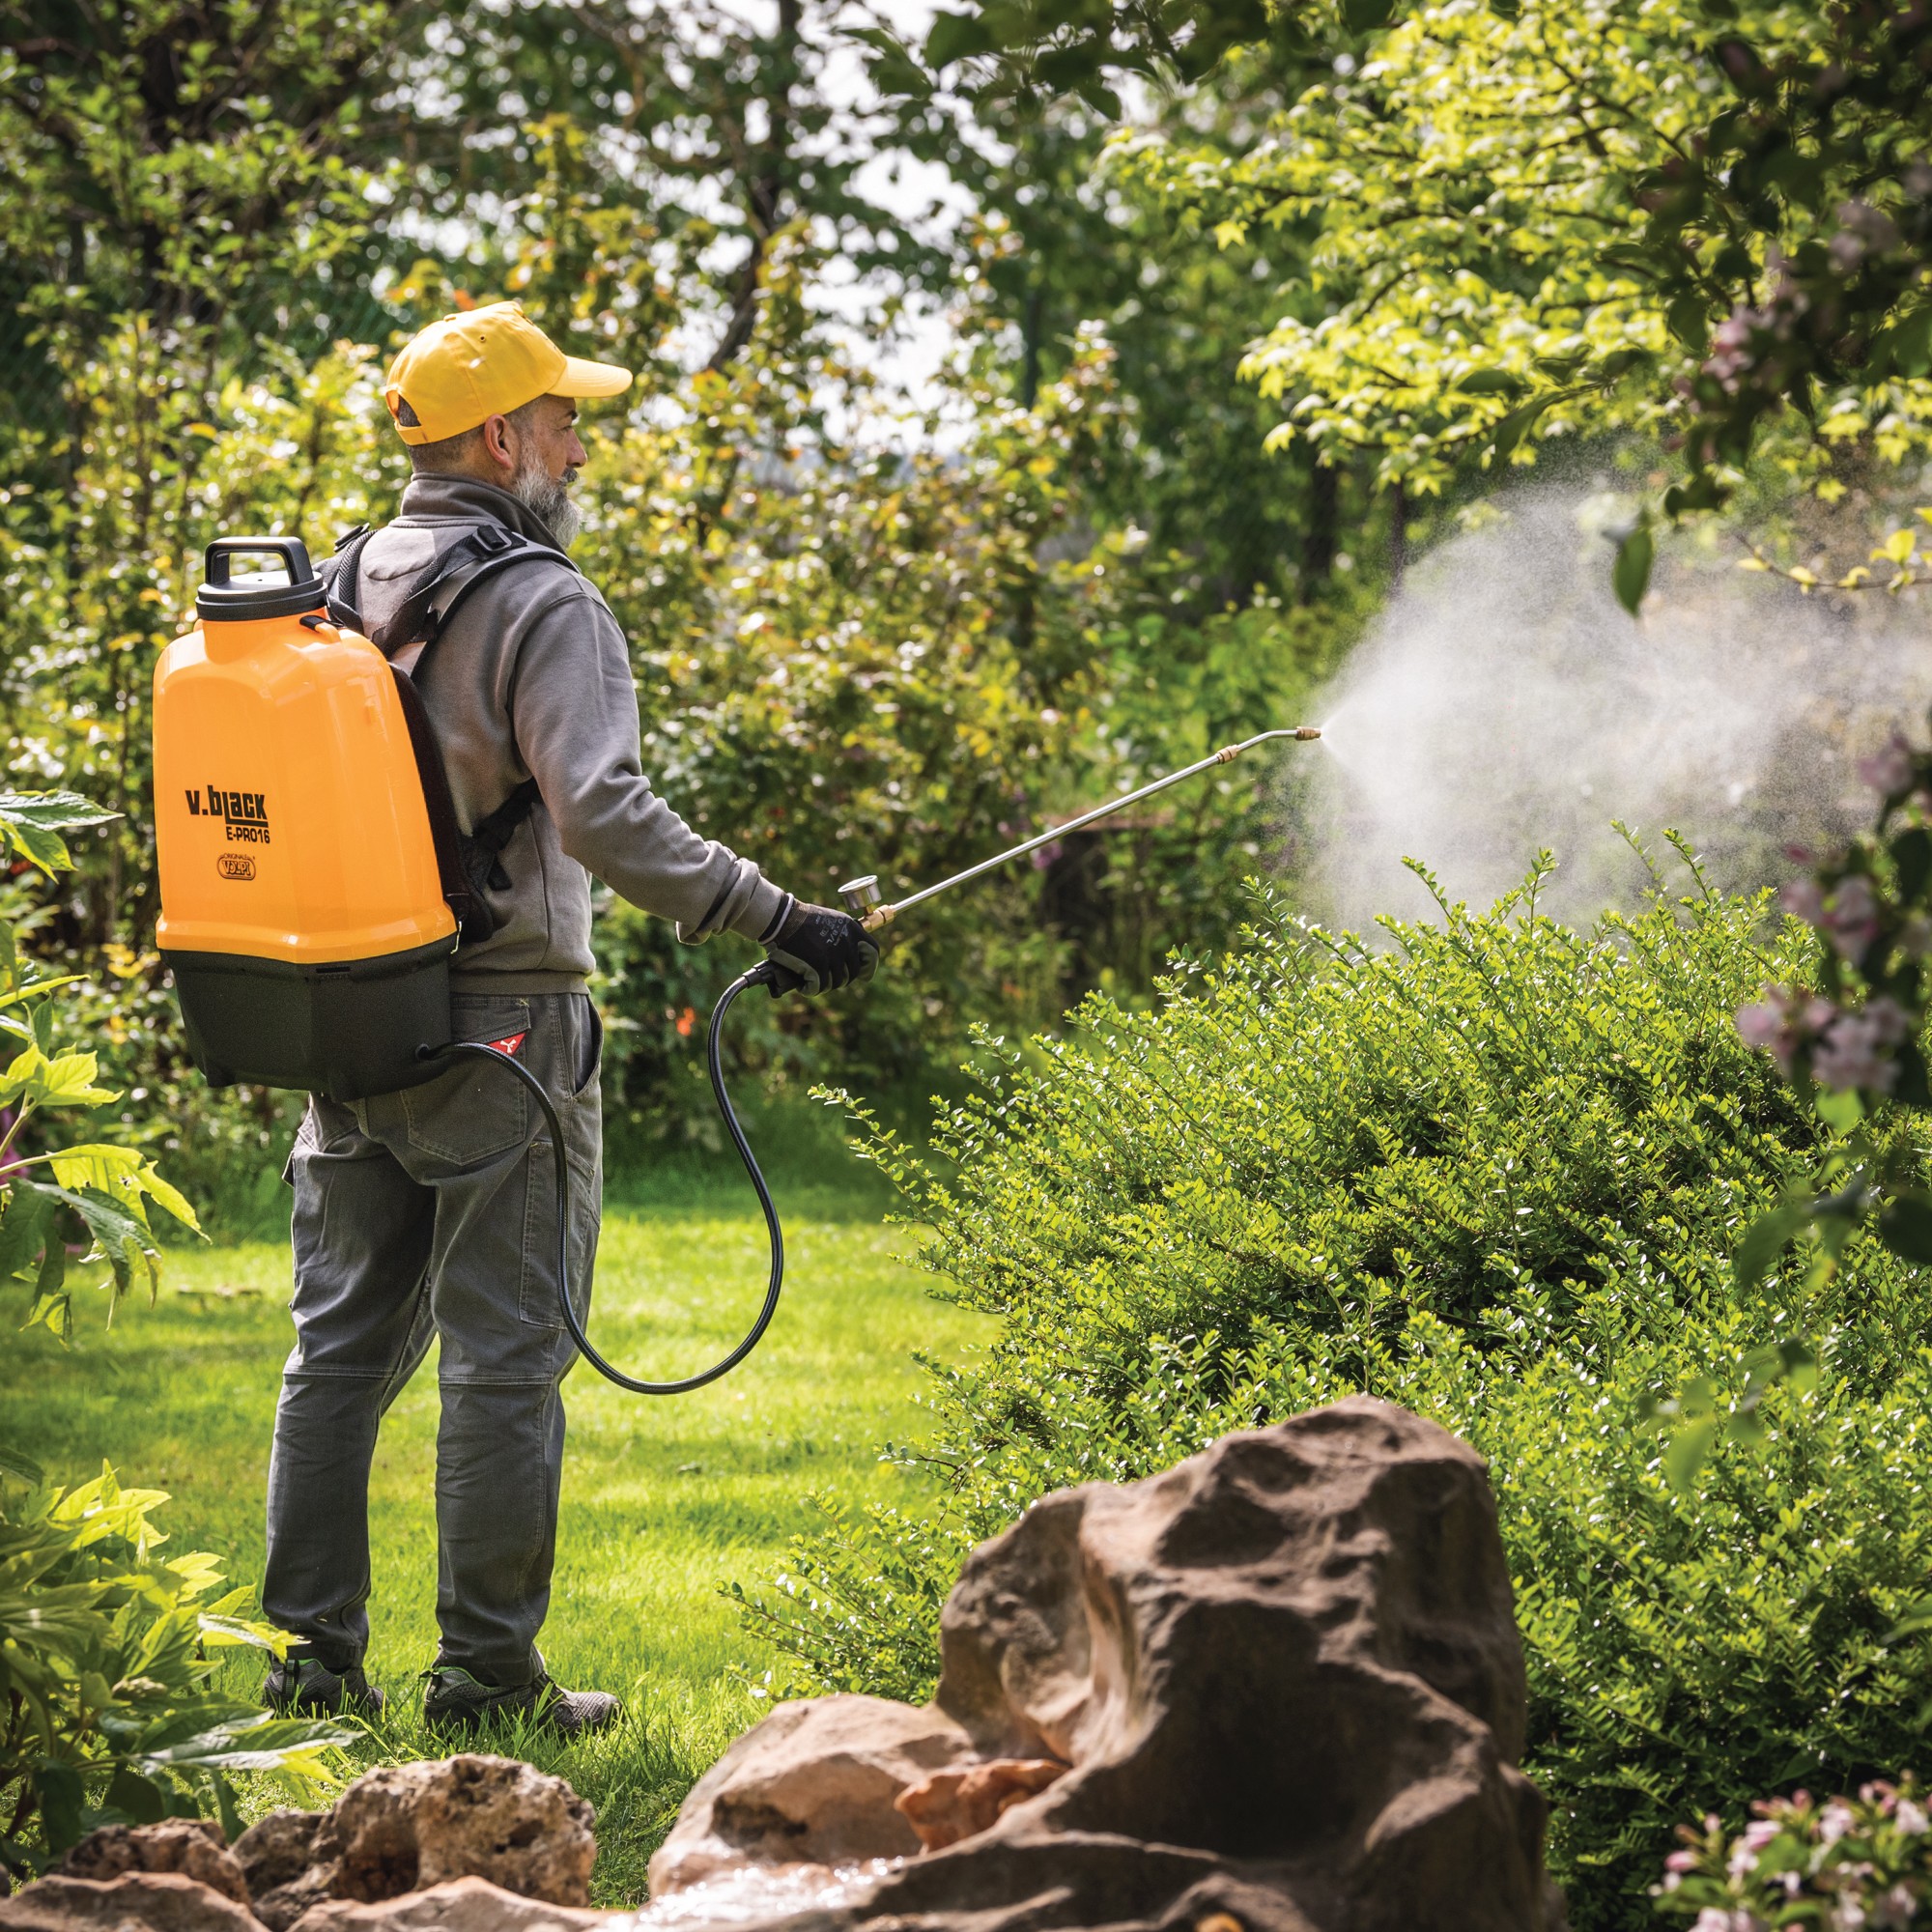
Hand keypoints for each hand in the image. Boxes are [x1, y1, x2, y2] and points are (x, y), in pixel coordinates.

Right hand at [764, 901, 878, 995]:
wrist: (782, 918)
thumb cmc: (802, 918)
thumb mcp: (832, 919)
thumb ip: (844, 935)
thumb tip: (851, 956)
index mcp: (852, 930)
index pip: (873, 952)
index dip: (869, 966)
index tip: (863, 974)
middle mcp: (846, 944)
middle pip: (852, 973)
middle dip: (841, 980)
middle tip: (827, 978)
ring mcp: (832, 956)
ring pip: (835, 983)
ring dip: (824, 985)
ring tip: (812, 980)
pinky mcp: (817, 966)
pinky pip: (818, 987)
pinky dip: (809, 989)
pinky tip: (803, 986)